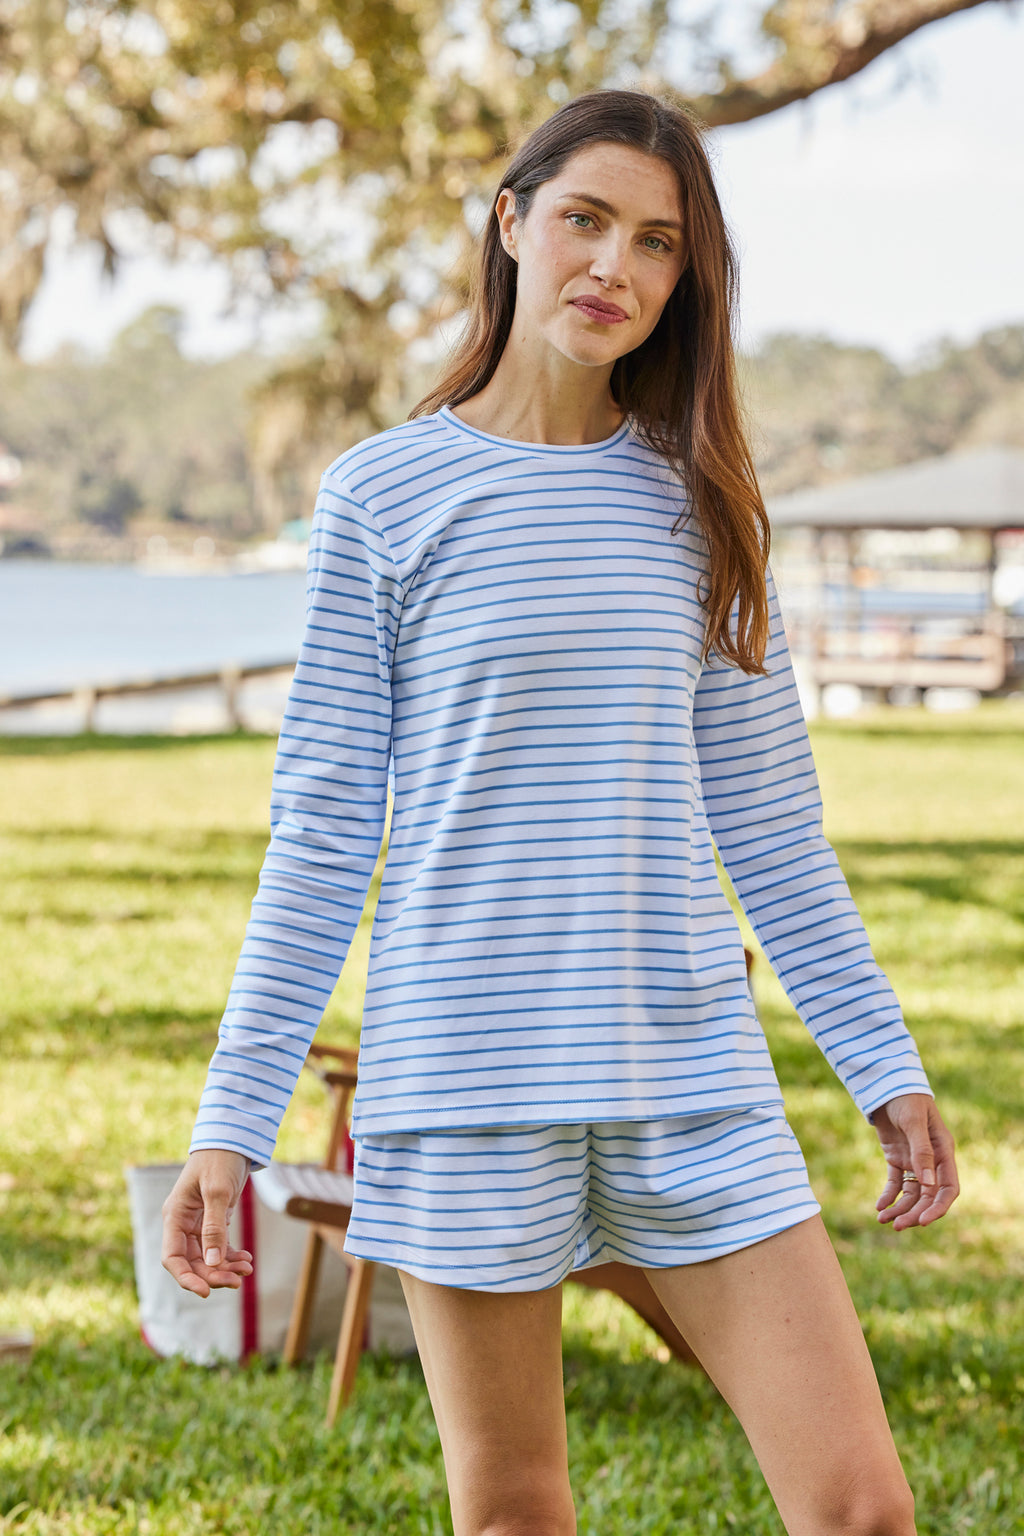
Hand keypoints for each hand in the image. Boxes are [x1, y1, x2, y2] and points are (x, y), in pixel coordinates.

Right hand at [161, 1149, 253, 1297]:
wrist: (233, 1140)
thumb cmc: (220, 1160)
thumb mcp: (217, 1191)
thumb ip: (214, 1227)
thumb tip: (213, 1262)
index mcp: (174, 1216)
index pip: (173, 1257)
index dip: (186, 1278)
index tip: (205, 1292)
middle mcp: (183, 1223)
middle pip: (192, 1261)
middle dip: (213, 1275)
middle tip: (237, 1281)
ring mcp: (198, 1224)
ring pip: (208, 1257)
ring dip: (225, 1268)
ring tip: (246, 1270)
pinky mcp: (214, 1221)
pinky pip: (219, 1247)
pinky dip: (231, 1256)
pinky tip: (246, 1260)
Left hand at [872, 1093, 958, 1230]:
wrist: (886, 1086)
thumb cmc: (906, 1099)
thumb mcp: (913, 1122)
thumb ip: (922, 1151)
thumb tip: (929, 1184)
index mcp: (943, 1152)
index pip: (948, 1188)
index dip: (938, 1208)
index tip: (922, 1222)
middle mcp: (932, 1160)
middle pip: (927, 1196)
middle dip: (914, 1213)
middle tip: (896, 1226)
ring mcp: (914, 1161)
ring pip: (911, 1194)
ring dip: (899, 1208)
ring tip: (882, 1219)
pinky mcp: (897, 1159)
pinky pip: (895, 1183)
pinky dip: (888, 1196)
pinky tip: (879, 1207)